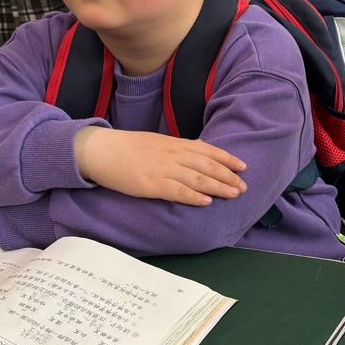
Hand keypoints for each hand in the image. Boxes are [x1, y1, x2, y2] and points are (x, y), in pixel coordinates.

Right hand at [74, 126, 247, 205]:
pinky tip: (206, 201)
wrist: (100, 150)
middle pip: (207, 165)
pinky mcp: (150, 184)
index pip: (207, 150)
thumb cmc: (127, 148)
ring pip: (197, 178)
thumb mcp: (157, 142)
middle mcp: (172, 154)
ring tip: (233, 194)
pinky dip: (193, 196)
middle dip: (228, 176)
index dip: (227, 158)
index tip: (243, 166)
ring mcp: (162, 169)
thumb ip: (178, 148)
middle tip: (244, 186)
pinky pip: (176, 191)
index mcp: (174, 143)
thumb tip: (200, 153)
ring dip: (218, 187)